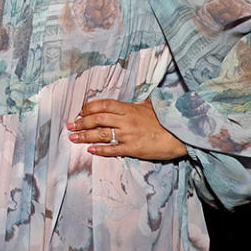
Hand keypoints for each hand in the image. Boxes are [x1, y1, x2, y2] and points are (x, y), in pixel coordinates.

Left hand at [67, 98, 186, 159]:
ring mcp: (128, 135)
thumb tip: (134, 100)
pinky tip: (90, 150)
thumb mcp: (150, 106)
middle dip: (81, 122)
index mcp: (129, 108)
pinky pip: (112, 149)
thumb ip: (137, 104)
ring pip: (100, 134)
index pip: (103, 105)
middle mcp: (126, 120)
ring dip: (84, 136)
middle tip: (70, 126)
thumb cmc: (165, 120)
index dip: (89, 107)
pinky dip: (100, 150)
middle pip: (97, 119)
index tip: (80, 111)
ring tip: (73, 137)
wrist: (181, 134)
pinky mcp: (133, 148)